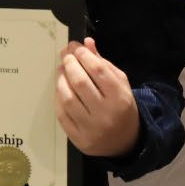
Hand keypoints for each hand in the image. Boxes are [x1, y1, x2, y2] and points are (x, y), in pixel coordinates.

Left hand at [55, 37, 140, 157]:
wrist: (126, 143)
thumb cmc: (121, 107)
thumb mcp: (120, 84)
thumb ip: (103, 63)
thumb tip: (86, 43)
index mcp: (120, 98)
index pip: (98, 70)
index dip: (83, 55)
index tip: (75, 46)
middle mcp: (106, 114)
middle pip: (80, 82)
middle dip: (69, 63)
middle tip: (65, 55)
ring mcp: (91, 128)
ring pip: (67, 98)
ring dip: (60, 79)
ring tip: (61, 69)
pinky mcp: (78, 139)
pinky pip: (61, 113)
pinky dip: (58, 97)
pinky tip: (60, 88)